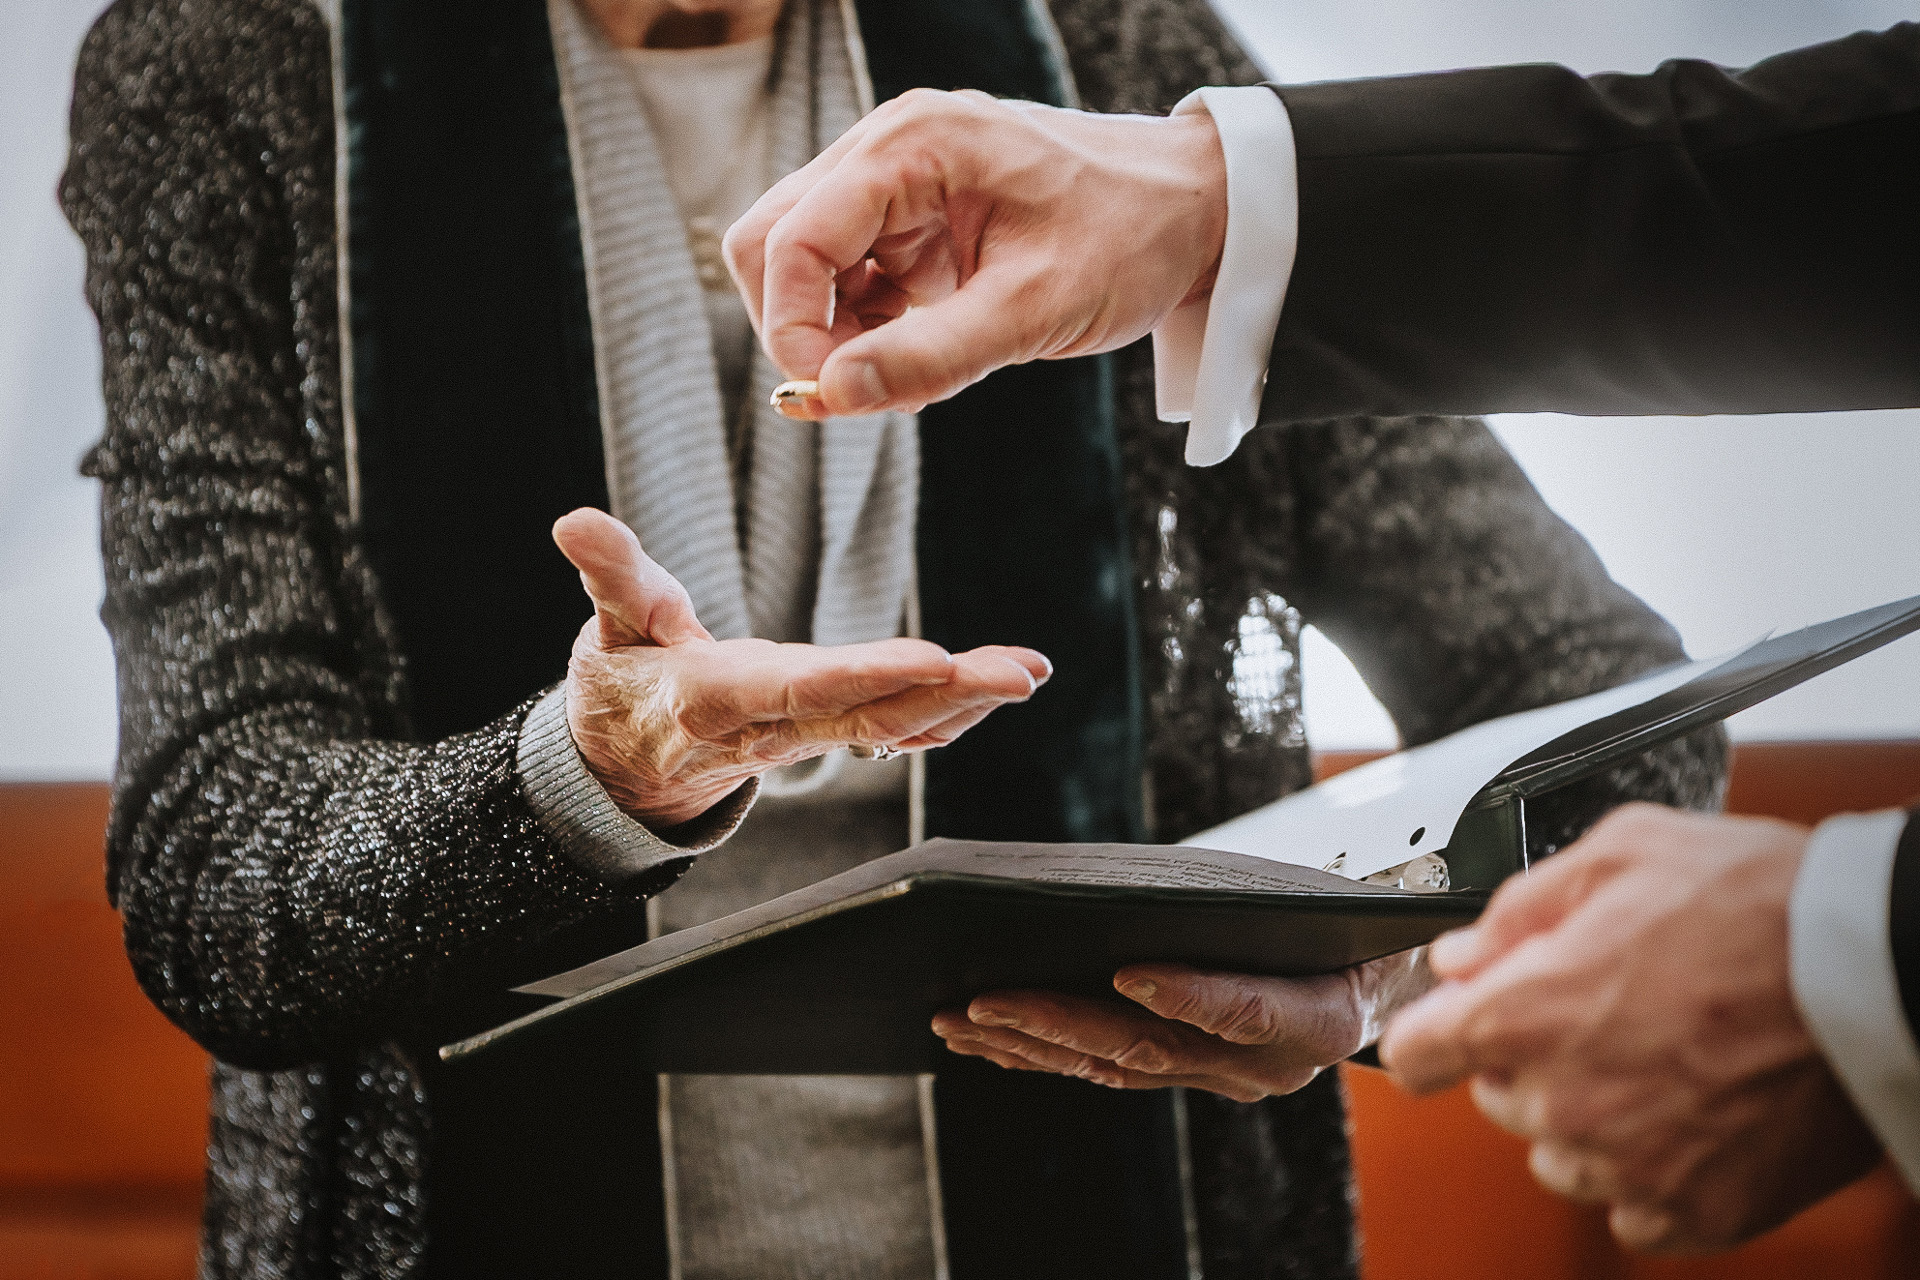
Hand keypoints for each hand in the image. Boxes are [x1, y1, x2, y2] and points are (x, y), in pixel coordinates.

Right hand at [553, 508, 1048, 826]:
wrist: (626, 764)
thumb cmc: (620, 683)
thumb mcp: (603, 627)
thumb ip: (609, 573)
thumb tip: (576, 520)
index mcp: (716, 696)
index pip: (799, 688)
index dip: (865, 676)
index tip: (932, 659)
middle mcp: (772, 726)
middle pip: (866, 713)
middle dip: (946, 694)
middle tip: (1016, 674)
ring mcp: (804, 738)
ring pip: (892, 725)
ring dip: (965, 704)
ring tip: (1027, 674)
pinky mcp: (824, 735)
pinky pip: (894, 731)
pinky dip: (949, 715)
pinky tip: (999, 691)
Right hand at [723, 89, 1225, 417]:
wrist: (1197, 209)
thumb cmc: (1131, 239)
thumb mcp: (1036, 310)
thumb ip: (930, 355)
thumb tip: (829, 396)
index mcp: (913, 146)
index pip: (791, 241)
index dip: (793, 331)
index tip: (831, 399)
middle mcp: (888, 148)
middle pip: (772, 243)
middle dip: (800, 329)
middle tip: (865, 390)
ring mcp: (895, 180)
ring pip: (802, 264)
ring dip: (834, 334)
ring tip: (910, 377)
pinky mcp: (910, 217)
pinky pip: (848, 276)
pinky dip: (866, 329)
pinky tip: (924, 356)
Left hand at [930, 950, 1431, 1102]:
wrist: (1379, 980)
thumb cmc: (1348, 926)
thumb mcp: (1334, 909)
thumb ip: (1269, 912)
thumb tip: (1163, 890)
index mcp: (1319, 1019)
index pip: (1246, 1010)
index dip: (1187, 995)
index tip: (1128, 971)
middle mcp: (1268, 1066)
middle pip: (1154, 1047)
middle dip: (1062, 1024)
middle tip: (987, 999)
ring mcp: (1223, 1079)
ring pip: (1116, 1067)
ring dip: (1033, 1044)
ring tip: (961, 1018)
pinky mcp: (1188, 1075)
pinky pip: (1109, 1071)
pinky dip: (1047, 1055)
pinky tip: (990, 1041)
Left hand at [1380, 804, 1881, 1252]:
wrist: (1880, 973)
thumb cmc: (1762, 904)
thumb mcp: (1621, 851)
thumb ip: (1519, 908)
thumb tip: (1462, 953)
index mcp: (1528, 1015)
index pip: (1414, 1054)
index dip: (1432, 1030)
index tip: (1452, 1022)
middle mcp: (1566, 1104)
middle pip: (1497, 1095)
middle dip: (1530, 1053)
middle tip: (1606, 1007)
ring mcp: (1631, 1167)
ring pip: (1560, 1154)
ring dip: (1587, 1116)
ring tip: (1660, 1056)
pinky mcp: (1697, 1212)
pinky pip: (1633, 1207)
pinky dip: (1650, 1168)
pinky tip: (1693, 1111)